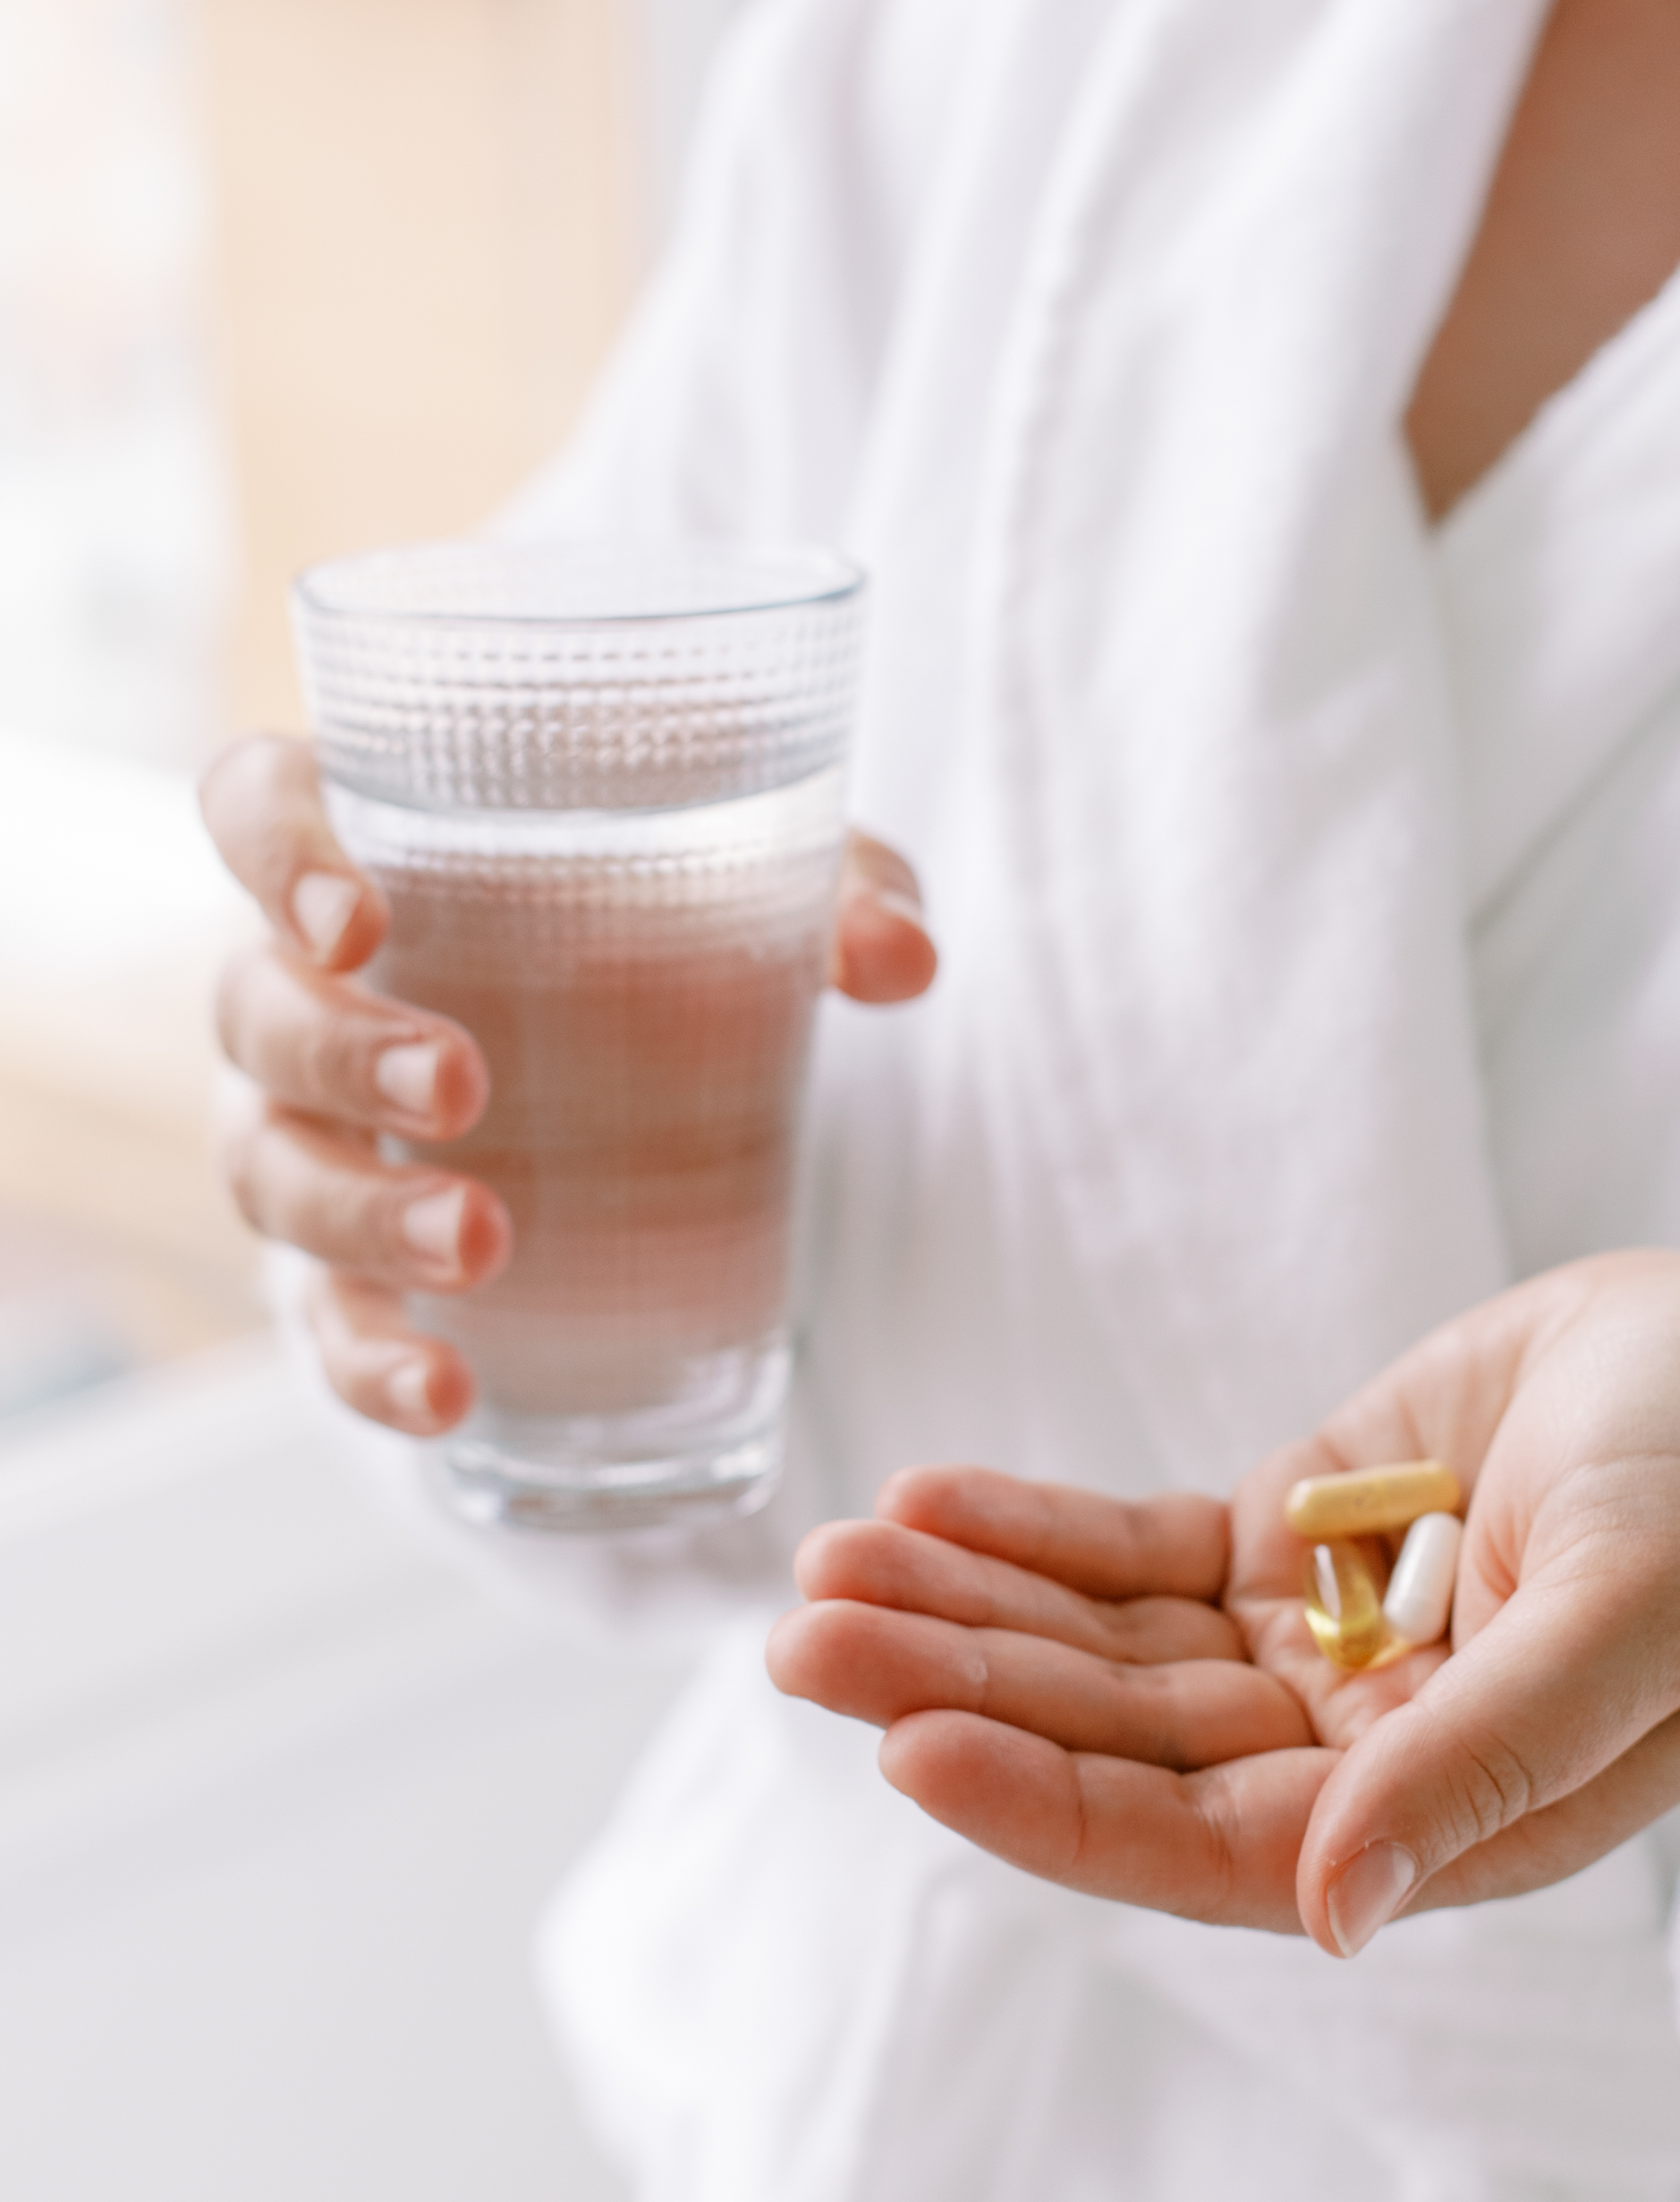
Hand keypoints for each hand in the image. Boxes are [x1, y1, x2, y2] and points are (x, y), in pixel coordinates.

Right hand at [201, 732, 937, 1436]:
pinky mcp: (354, 1257)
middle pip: (259, 1010)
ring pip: (274, 1172)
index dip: (273, 851)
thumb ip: (837, 886)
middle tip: (463, 1089)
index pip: (254, 804)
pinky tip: (446, 1397)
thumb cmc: (667, 903)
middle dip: (345, 1053)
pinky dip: (372, 1365)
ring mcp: (313, 1129)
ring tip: (481, 1244)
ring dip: (363, 1215)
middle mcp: (307, 986)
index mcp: (372, 843)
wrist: (651, 1044)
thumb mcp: (763, 870)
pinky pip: (324, 1320)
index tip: (353, 917)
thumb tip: (903, 960)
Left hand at [769, 1235, 1679, 1953]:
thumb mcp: (1639, 1619)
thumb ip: (1488, 1767)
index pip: (1204, 1844)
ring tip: (827, 1566)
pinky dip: (1031, 1531)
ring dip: (965, 1612)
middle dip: (959, 1692)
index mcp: (1438, 1822)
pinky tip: (926, 1502)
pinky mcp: (1296, 1536)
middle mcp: (1353, 1755)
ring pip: (1101, 1649)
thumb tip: (1335, 1917)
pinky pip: (1136, 1550)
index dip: (1053, 1806)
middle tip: (808, 1638)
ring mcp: (1313, 1643)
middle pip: (1116, 1745)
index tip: (911, 1746)